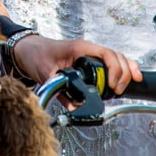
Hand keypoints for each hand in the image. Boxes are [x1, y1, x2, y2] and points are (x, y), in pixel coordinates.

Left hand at [13, 34, 141, 93]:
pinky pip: (109, 62)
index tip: (113, 86)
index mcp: (79, 48)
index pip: (106, 54)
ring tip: (128, 85)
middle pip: (116, 56)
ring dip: (125, 70)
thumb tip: (74, 107)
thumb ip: (60, 90)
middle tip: (119, 90)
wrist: (27, 49)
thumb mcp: (45, 73)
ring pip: (116, 57)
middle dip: (123, 73)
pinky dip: (121, 69)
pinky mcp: (87, 60)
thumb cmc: (35, 55)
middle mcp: (87, 49)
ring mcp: (88, 53)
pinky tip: (128, 78)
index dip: (115, 70)